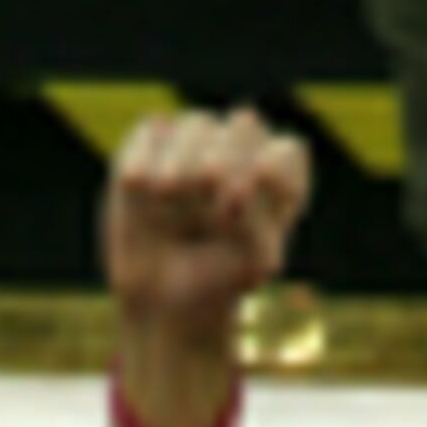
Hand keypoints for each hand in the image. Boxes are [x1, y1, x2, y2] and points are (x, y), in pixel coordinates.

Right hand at [104, 108, 312, 349]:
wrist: (158, 300)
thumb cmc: (214, 282)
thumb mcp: (250, 265)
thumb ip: (258, 224)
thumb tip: (231, 183)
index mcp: (276, 183)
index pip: (286, 154)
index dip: (273, 168)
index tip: (251, 193)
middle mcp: (240, 154)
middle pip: (245, 128)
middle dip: (228, 158)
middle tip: (208, 190)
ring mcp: (197, 144)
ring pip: (198, 125)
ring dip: (184, 161)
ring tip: (167, 195)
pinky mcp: (154, 143)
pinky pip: (153, 131)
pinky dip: (147, 156)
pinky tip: (140, 186)